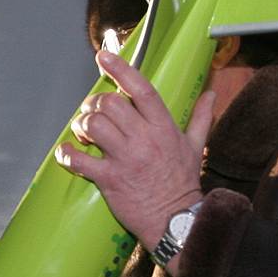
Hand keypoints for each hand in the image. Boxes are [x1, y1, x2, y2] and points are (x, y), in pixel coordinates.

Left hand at [56, 50, 213, 272]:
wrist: (176, 219)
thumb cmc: (183, 183)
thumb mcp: (196, 146)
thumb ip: (201, 117)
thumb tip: (211, 94)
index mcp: (163, 127)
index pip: (141, 89)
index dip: (121, 69)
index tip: (104, 57)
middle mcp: (144, 139)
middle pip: (110, 104)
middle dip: (95, 103)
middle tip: (93, 112)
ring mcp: (125, 159)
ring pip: (94, 125)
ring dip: (82, 124)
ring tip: (83, 132)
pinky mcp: (110, 179)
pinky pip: (80, 161)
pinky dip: (68, 155)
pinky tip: (67, 153)